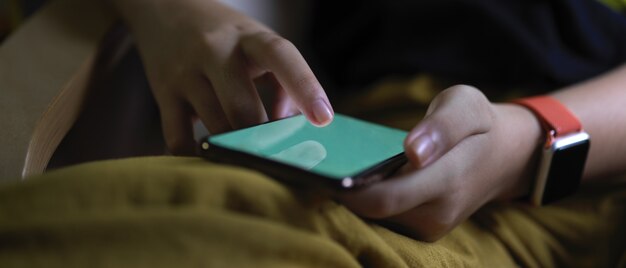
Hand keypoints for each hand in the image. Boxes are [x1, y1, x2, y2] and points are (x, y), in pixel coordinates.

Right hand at [113, 0, 332, 154]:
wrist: (165, 8)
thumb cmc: (226, 34)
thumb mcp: (258, 44)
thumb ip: (282, 85)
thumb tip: (290, 131)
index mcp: (250, 37)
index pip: (282, 57)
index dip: (305, 87)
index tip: (323, 119)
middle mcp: (216, 50)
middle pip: (243, 107)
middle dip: (261, 139)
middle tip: (275, 158)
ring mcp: (185, 72)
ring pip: (214, 126)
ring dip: (233, 149)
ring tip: (245, 159)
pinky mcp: (163, 93)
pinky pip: (178, 137)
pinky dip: (196, 155)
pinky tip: (209, 158)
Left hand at [338, 85, 541, 240]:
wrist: (504, 156)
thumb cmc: (479, 124)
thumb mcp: (466, 105)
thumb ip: (442, 127)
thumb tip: (412, 152)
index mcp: (446, 181)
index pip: (383, 199)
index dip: (348, 190)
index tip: (318, 172)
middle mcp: (435, 213)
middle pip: (371, 212)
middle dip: (341, 192)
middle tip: (311, 167)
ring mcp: (429, 226)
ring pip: (375, 217)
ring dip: (353, 196)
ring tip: (329, 169)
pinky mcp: (422, 228)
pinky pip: (384, 217)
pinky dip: (366, 199)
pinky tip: (354, 177)